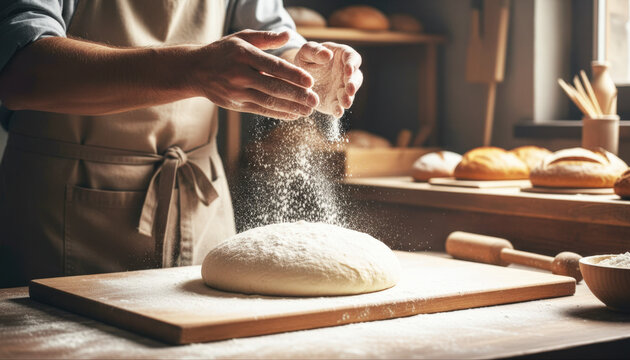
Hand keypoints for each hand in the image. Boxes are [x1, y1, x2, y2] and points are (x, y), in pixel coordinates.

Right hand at [192, 30, 319, 119]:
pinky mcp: (236, 105)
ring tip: (308, 111)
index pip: (272, 66)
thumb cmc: (223, 51)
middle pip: (273, 87)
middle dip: (296, 95)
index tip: (310, 81)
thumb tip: (288, 34)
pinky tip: (293, 115)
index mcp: (243, 55)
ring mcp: (237, 92)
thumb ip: (266, 38)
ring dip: (291, 108)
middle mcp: (239, 75)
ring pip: (268, 102)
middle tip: (315, 101)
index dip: (292, 75)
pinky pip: (261, 110)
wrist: (195, 70)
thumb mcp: (242, 38)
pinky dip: (278, 113)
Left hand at [291, 42, 362, 117]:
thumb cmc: (305, 59)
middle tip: (349, 89)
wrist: (298, 77)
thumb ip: (315, 51)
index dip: (352, 64)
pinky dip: (339, 110)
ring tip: (345, 103)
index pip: (353, 58)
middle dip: (353, 84)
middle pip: (356, 77)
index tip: (348, 70)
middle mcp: (346, 73)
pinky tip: (337, 112)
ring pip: (350, 93)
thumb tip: (328, 55)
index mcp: (342, 56)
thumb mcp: (305, 52)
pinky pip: (339, 106)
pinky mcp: (335, 101)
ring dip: (349, 98)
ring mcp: (342, 88)